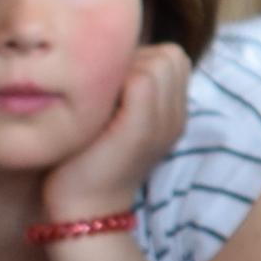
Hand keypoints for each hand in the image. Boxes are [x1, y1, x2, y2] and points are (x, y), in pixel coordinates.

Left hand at [42, 43, 191, 227]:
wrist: (84, 207)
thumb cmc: (86, 159)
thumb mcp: (115, 120)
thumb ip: (125, 89)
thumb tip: (107, 53)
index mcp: (173, 114)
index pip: (174, 57)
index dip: (143, 58)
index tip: (113, 83)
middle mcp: (176, 116)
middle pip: (171, 55)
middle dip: (137, 58)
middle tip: (106, 87)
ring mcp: (165, 122)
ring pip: (160, 61)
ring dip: (126, 67)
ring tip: (102, 94)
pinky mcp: (142, 127)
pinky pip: (142, 78)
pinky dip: (116, 79)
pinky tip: (95, 101)